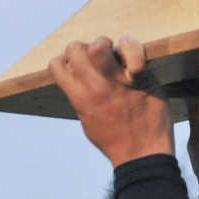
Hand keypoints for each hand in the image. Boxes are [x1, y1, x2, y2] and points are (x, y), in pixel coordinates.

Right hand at [48, 36, 172, 167]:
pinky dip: (131, 48)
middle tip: (99, 60)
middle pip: (75, 47)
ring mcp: (116, 81)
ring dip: (106, 45)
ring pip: (98, 44)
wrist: (143, 154)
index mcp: (79, 98)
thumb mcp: (89, 121)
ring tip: (115, 57)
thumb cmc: (117, 141)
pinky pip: (129, 48)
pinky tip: (134, 62)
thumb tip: (78, 84)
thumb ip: (83, 100)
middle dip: (85, 48)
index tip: (80, 69)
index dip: (67, 61)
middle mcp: (94, 86)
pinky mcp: (138, 78)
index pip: (56, 64)